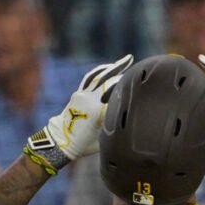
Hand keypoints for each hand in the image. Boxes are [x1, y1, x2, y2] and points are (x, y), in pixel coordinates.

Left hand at [26, 55, 132, 171]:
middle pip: (109, 79)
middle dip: (123, 69)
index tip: (142, 79)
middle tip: (135, 61)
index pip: (116, 91)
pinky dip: (100, 71)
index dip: (129, 84)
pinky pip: (90, 78)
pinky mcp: (78, 94)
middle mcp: (89, 99)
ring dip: (113, 66)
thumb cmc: (86, 144)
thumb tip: (130, 115)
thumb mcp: (105, 136)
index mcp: (97, 109)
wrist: (62, 143)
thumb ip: (115, 122)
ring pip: (99, 76)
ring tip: (125, 60)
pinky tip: (108, 67)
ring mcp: (82, 94)